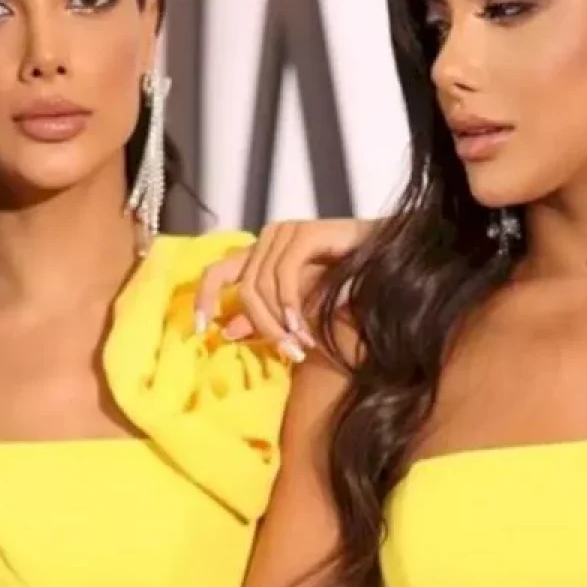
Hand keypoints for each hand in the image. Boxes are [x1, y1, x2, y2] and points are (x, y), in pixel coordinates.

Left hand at [194, 219, 373, 360]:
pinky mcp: (303, 233)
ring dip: (281, 322)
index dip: (203, 300)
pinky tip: (303, 325)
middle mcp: (265, 239)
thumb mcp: (300, 306)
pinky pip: (284, 275)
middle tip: (288, 353)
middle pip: (243, 290)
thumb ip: (266, 317)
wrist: (385, 255)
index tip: (200, 331)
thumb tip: (227, 333)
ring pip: (261, 286)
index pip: (215, 273)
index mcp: (259, 254)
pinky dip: (291, 304)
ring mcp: (283, 233)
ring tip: (303, 344)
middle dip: (263, 327)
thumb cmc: (347, 278)